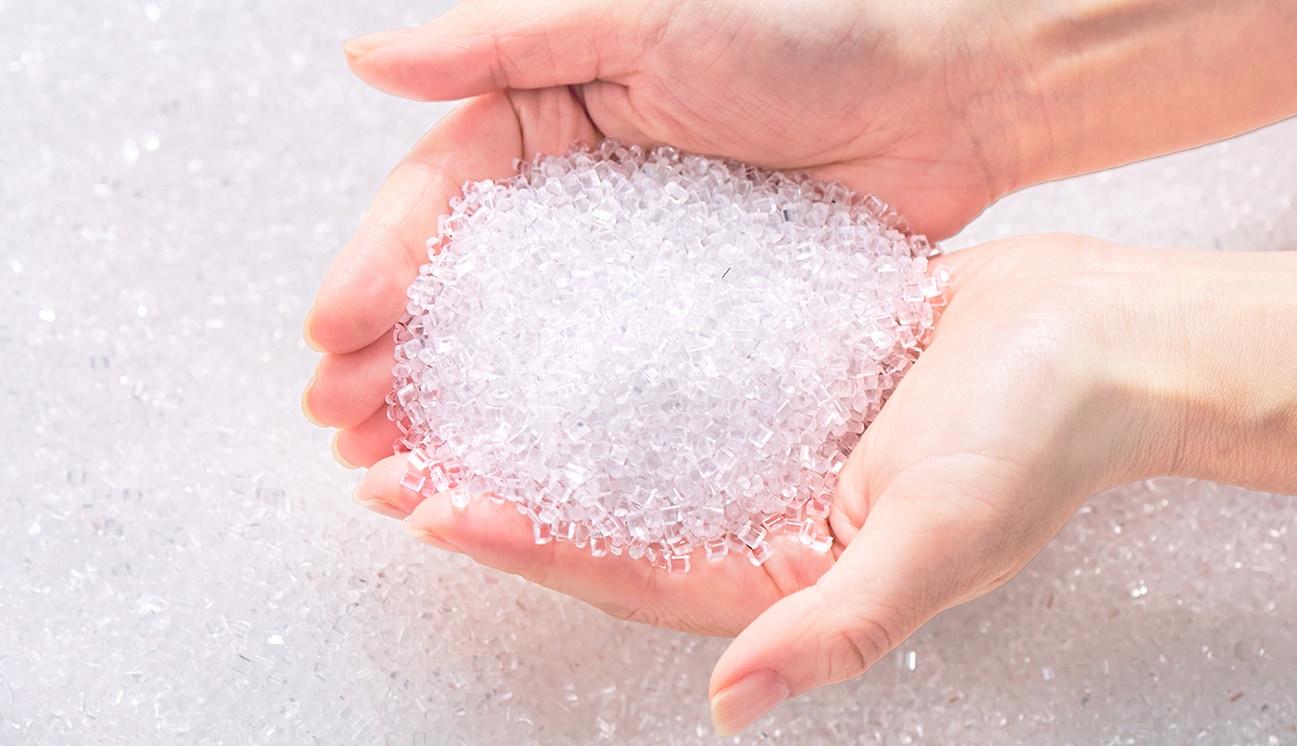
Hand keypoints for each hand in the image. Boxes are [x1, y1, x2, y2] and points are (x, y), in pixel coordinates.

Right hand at [304, 0, 1040, 469]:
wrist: (960, 82)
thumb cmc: (815, 21)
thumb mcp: (649, 14)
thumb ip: (508, 41)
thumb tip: (368, 58)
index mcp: (555, 109)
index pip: (441, 195)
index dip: (377, 266)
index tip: (329, 337)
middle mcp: (587, 188)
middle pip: (468, 283)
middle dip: (397, 352)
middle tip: (346, 427)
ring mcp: (641, 259)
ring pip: (531, 341)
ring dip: (461, 401)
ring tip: (401, 464)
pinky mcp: (702, 314)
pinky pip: (620, 374)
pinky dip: (564, 420)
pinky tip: (518, 468)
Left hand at [318, 219, 1170, 732]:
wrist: (1103, 338)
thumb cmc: (1044, 439)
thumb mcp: (939, 536)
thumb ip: (838, 622)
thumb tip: (735, 709)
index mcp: (794, 575)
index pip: (632, 574)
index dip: (529, 547)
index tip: (435, 511)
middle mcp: (770, 520)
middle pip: (609, 518)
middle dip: (502, 498)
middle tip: (396, 464)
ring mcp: (771, 451)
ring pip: (628, 450)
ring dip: (536, 433)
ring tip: (446, 408)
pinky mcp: (781, 383)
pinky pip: (675, 386)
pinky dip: (606, 372)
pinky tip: (551, 345)